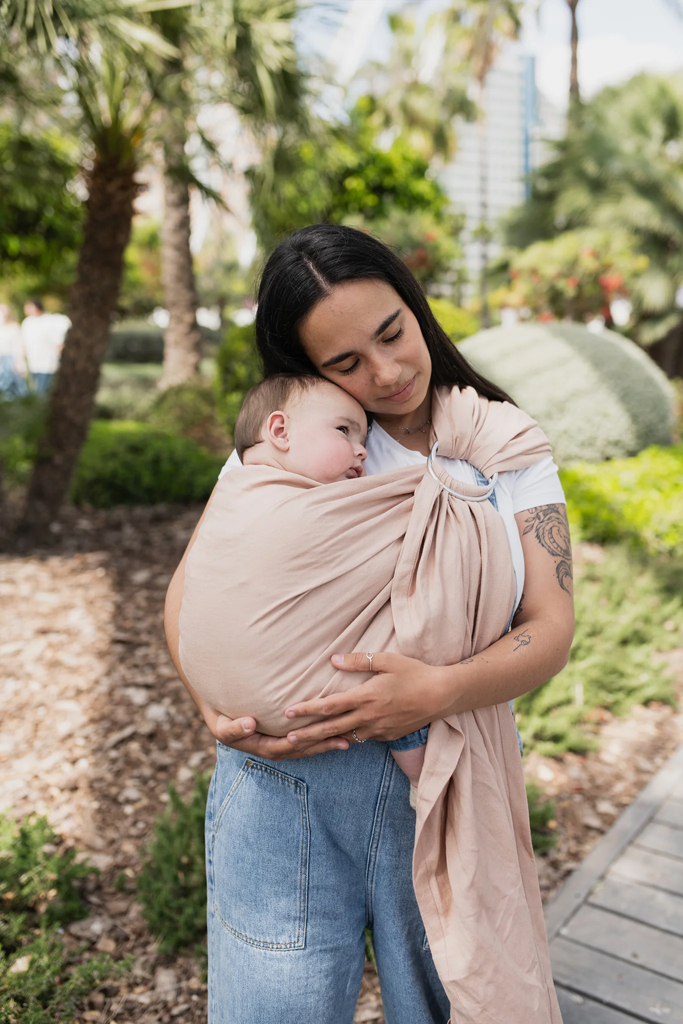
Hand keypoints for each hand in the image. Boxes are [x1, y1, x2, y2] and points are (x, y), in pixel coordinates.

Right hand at [199, 703, 349, 761]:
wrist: (219, 712)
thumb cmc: (222, 717)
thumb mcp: (222, 726)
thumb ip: (234, 728)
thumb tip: (250, 724)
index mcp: (261, 747)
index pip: (286, 747)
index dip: (303, 743)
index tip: (321, 738)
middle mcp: (273, 748)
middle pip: (302, 749)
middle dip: (322, 745)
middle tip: (344, 740)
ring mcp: (279, 743)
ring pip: (306, 745)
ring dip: (325, 742)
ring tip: (348, 738)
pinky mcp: (284, 735)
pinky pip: (304, 738)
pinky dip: (320, 736)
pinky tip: (337, 730)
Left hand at [283, 651, 449, 745]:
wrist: (441, 695)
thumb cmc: (414, 673)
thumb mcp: (387, 660)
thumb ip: (359, 661)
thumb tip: (334, 659)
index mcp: (365, 697)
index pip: (329, 705)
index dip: (307, 709)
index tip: (288, 712)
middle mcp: (369, 717)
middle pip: (331, 728)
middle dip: (308, 733)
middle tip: (287, 739)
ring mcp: (378, 729)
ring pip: (346, 737)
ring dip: (324, 741)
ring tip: (306, 743)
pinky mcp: (387, 736)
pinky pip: (363, 739)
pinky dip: (347, 740)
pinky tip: (338, 739)